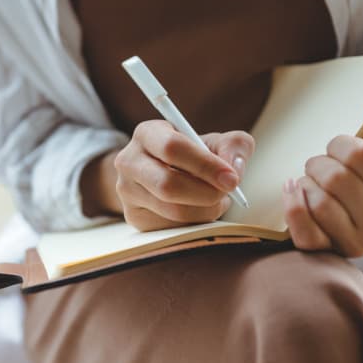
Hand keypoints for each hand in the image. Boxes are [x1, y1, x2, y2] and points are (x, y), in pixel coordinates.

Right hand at [114, 120, 253, 230]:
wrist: (167, 172)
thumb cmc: (195, 155)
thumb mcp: (216, 142)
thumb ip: (234, 145)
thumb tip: (234, 168)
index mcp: (148, 133)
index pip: (172, 148)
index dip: (205, 165)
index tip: (232, 179)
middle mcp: (129, 161)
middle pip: (168, 185)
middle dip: (206, 193)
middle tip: (228, 194)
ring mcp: (127, 192)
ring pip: (173, 211)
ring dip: (205, 210)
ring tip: (217, 199)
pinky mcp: (134, 217)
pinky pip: (171, 229)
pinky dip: (196, 223)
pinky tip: (200, 210)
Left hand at [281, 129, 362, 256]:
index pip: (358, 156)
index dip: (342, 145)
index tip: (343, 149)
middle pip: (335, 179)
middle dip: (322, 163)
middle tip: (325, 165)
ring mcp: (357, 245)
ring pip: (318, 203)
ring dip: (307, 182)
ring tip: (315, 180)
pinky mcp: (330, 253)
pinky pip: (304, 233)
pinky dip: (293, 206)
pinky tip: (293, 189)